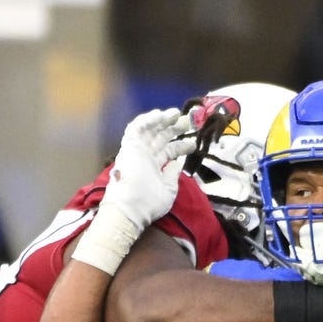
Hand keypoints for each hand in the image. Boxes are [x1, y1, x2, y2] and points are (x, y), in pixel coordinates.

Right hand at [102, 107, 196, 231]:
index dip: (181, 146)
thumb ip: (172, 175)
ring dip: (162, 120)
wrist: (132, 208)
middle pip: (161, 138)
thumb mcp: (168, 190)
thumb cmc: (149, 203)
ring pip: (150, 130)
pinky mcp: (129, 146)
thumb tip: (177, 162)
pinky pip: (137, 128)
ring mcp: (137, 150)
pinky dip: (147, 120)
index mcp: (154, 167)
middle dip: (174, 129)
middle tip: (187, 122)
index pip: (169, 152)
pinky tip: (159, 114)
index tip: (192, 144)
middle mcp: (146, 157)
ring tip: (175, 114)